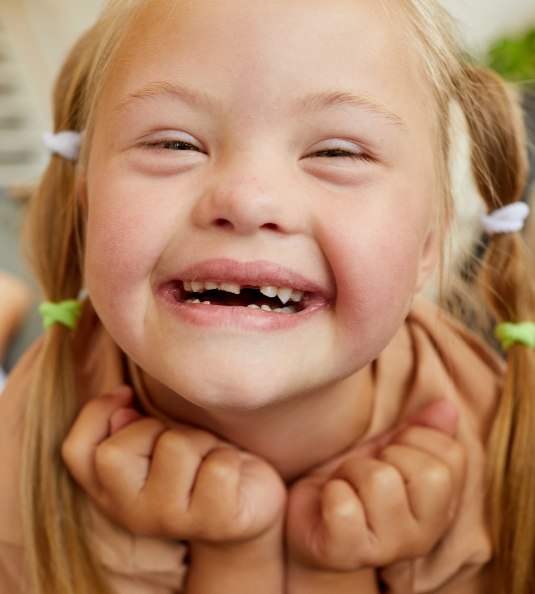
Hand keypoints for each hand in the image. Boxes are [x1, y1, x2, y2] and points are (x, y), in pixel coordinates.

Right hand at [62, 386, 285, 542]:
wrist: (246, 501)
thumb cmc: (195, 461)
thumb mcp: (157, 437)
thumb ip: (129, 426)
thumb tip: (121, 409)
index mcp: (109, 490)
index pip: (76, 451)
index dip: (96, 414)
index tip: (126, 394)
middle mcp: (131, 512)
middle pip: (115, 453)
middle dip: (153, 429)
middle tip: (178, 442)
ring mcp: (171, 521)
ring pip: (175, 447)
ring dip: (200, 440)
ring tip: (207, 457)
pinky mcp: (214, 522)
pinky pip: (219, 466)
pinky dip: (229, 457)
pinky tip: (231, 473)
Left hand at [286, 400, 465, 571]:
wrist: (308, 515)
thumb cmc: (353, 480)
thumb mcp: (387, 450)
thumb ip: (420, 431)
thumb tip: (447, 407)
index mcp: (440, 508)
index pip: (453, 456)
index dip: (415, 437)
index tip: (391, 450)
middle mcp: (423, 536)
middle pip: (430, 474)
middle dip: (387, 455)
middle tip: (366, 471)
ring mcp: (387, 550)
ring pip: (381, 481)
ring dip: (352, 471)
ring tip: (346, 484)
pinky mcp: (346, 553)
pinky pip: (344, 507)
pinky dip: (331, 492)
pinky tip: (329, 501)